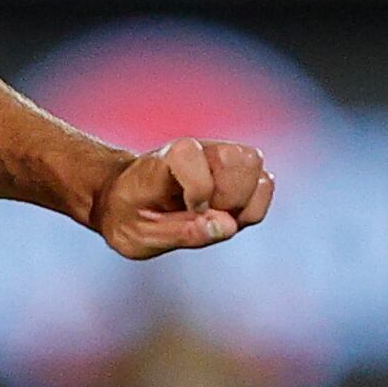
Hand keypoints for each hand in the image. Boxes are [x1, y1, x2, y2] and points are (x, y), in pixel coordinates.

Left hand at [89, 137, 272, 258]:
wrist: (123, 200)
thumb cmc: (127, 216)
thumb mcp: (137, 236)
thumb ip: (180, 233)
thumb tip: (227, 226)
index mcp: (164, 160)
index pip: (191, 154)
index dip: (199, 188)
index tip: (188, 209)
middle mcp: (198, 150)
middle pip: (242, 158)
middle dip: (231, 197)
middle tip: (204, 215)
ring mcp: (220, 157)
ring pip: (256, 165)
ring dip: (244, 202)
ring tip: (215, 217)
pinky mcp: (236, 172)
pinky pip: (265, 184)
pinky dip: (252, 208)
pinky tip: (227, 218)